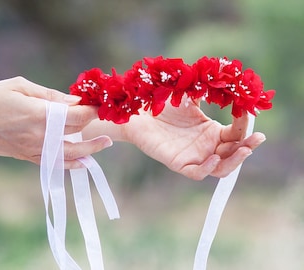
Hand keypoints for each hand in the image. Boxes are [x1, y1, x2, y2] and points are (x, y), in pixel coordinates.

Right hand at [0, 77, 111, 167]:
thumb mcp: (20, 87)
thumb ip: (50, 95)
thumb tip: (74, 100)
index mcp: (39, 114)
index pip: (76, 115)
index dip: (92, 111)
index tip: (101, 107)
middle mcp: (40, 135)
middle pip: (77, 134)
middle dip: (95, 129)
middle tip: (110, 126)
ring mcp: (34, 149)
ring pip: (69, 154)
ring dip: (89, 150)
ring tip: (104, 144)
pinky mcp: (27, 156)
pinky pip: (54, 164)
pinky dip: (71, 164)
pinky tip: (83, 163)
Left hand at [122, 98, 265, 179]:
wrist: (139, 114)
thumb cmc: (163, 106)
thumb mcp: (189, 98)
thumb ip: (207, 92)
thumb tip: (229, 82)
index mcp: (211, 132)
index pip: (235, 133)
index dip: (244, 125)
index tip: (248, 112)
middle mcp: (206, 146)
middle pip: (233, 153)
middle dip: (248, 146)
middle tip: (258, 138)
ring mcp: (194, 157)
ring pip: (221, 168)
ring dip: (234, 161)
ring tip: (244, 150)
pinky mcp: (179, 164)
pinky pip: (197, 173)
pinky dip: (208, 168)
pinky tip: (214, 156)